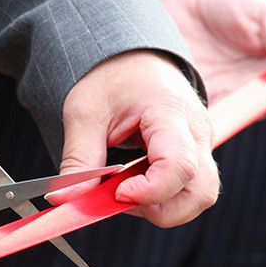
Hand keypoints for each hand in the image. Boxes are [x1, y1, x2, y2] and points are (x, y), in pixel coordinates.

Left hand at [53, 50, 219, 227]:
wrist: (132, 55)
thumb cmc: (110, 76)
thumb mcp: (84, 113)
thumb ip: (78, 160)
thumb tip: (64, 200)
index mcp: (171, 112)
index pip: (179, 167)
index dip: (149, 192)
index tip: (117, 192)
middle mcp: (197, 131)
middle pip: (201, 193)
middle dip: (160, 210)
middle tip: (120, 195)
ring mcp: (202, 143)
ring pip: (199, 196)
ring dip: (162, 206)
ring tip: (126, 185)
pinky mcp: (196, 154)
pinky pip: (190, 189)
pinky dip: (163, 196)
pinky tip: (136, 179)